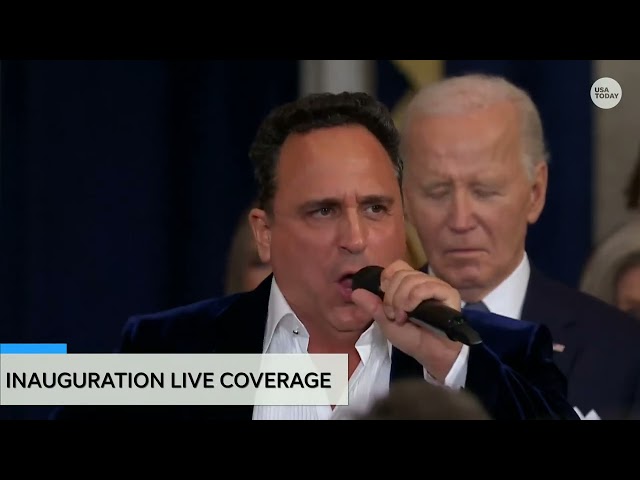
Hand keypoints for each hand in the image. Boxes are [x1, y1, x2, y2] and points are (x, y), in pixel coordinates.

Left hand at [351, 260, 462, 381]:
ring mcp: (437, 286)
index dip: (387, 279)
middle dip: (391, 296)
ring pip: (411, 279)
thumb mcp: (385, 322)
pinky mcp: (448, 294)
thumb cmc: (411, 338)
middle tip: (394, 315)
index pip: (397, 266)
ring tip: (402, 317)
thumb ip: (372, 306)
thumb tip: (355, 292)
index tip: (384, 299)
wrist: (430, 354)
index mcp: (410, 285)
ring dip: (401, 300)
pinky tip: (412, 311)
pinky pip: (427, 286)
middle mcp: (424, 282)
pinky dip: (414, 298)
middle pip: (401, 273)